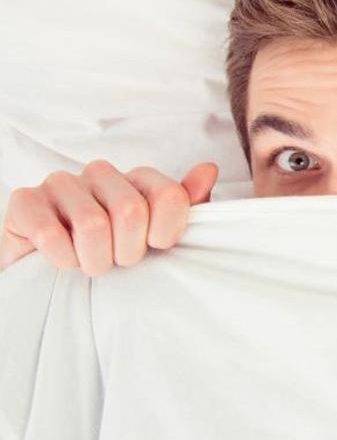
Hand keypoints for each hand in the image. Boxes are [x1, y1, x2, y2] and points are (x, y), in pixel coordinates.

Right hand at [0, 160, 218, 274]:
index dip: (166, 233)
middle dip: (127, 252)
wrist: (49, 268)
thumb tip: (209, 170)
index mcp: (137, 178)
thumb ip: (185, 206)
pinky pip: (51, 234)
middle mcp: (100, 173)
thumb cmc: (110, 250)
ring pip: (93, 226)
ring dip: (94, 261)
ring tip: (91, 263)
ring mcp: (60, 183)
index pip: (170, 196)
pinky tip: (63, 260)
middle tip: (116, 260)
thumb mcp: (155, 234)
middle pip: (131, 212)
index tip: (154, 247)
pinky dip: (63, 259)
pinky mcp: (24, 202)